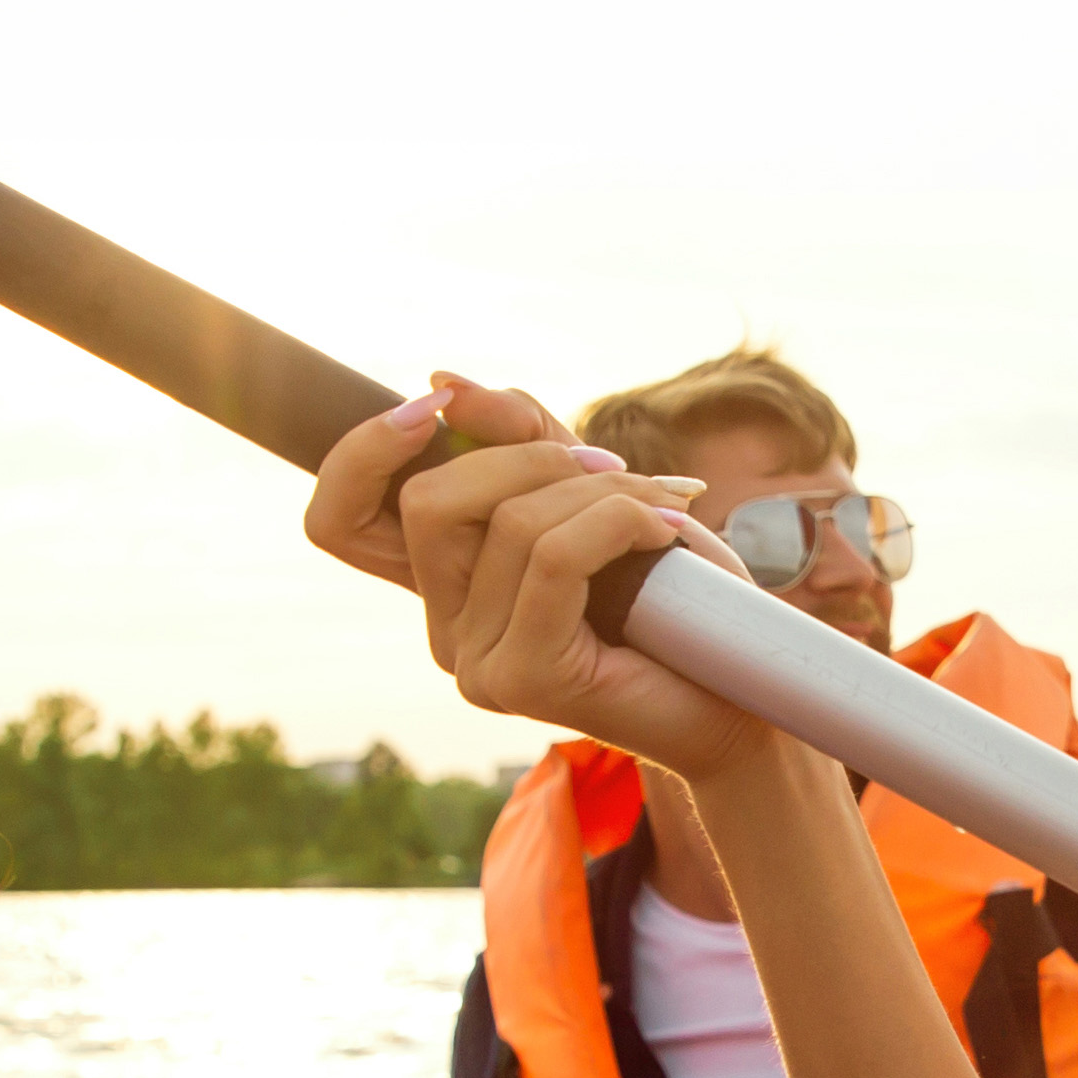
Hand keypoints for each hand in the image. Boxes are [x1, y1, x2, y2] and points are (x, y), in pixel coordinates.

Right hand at [306, 372, 776, 777]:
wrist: (739, 695)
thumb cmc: (673, 596)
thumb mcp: (593, 492)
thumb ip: (524, 441)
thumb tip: (444, 382)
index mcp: (446, 589)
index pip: (338, 518)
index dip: (364, 450)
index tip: (435, 404)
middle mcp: (445, 632)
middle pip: (429, 501)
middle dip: (525, 454)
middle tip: (615, 465)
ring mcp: (476, 664)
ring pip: (510, 522)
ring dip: (604, 489)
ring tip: (669, 505)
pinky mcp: (524, 678)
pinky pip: (555, 558)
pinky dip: (620, 520)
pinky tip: (671, 531)